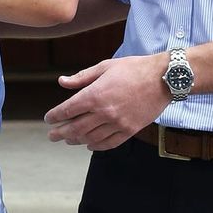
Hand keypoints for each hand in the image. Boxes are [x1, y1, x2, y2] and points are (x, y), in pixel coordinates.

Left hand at [45, 53, 171, 148]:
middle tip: (52, 136)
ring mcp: (117, 123)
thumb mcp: (105, 67)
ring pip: (90, 137)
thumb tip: (61, 82)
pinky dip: (96, 146)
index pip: (68, 110)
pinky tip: (89, 144)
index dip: (55, 116)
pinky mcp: (130, 130)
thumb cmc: (133, 69)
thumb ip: (82, 77)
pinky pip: (109, 143)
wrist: (163, 78)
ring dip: (76, 140)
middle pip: (75, 128)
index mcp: (95, 95)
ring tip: (68, 140)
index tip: (49, 119)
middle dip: (60, 133)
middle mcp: (104, 112)